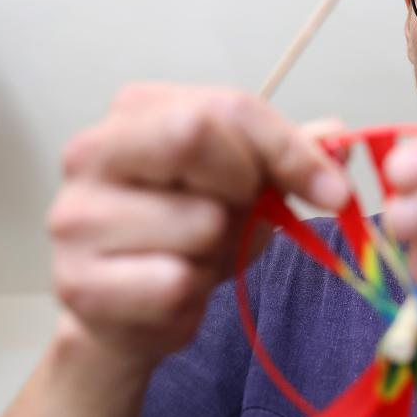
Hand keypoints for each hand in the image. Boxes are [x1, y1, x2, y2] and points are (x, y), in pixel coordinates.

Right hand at [46, 83, 349, 370]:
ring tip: (197, 256)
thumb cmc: (186, 232)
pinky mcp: (77, 281)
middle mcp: (92, 150)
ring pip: (200, 223)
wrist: (127, 310)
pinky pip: (176, 282)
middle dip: (244, 187)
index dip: (290, 150)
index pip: (228, 106)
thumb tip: (340, 135)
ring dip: (220, 251)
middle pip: (195, 135)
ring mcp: (76, 215)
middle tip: (243, 216)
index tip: (332, 191)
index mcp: (137, 110)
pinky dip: (195, 295)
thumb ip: (287, 156)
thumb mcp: (243, 182)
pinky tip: (174, 289)